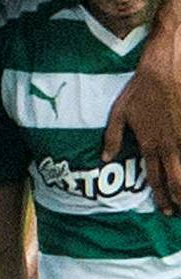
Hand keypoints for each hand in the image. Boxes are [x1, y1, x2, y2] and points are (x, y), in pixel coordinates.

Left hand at [104, 23, 180, 211]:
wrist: (167, 68)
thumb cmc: (141, 87)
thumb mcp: (119, 112)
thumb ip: (112, 137)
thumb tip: (105, 158)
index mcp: (150, 145)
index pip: (155, 179)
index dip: (161, 197)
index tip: (166, 210)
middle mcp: (170, 146)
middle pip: (177, 181)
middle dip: (180, 200)